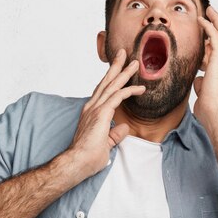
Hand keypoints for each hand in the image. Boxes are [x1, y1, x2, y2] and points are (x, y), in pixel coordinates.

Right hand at [67, 49, 144, 177]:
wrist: (77, 163)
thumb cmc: (87, 157)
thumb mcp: (106, 144)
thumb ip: (115, 134)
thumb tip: (124, 128)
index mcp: (91, 112)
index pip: (102, 91)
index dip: (111, 80)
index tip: (119, 71)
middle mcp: (91, 107)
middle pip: (106, 82)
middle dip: (116, 67)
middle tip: (124, 54)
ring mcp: (95, 109)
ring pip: (112, 85)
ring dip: (124, 73)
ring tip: (134, 63)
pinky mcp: (101, 114)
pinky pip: (118, 97)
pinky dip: (129, 90)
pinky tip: (140, 88)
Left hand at [194, 6, 217, 133]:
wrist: (216, 114)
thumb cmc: (211, 109)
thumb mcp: (204, 93)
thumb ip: (202, 83)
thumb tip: (198, 79)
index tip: (210, 33)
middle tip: (212, 13)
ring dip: (217, 20)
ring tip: (209, 10)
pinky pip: (216, 37)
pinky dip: (209, 26)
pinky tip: (202, 19)